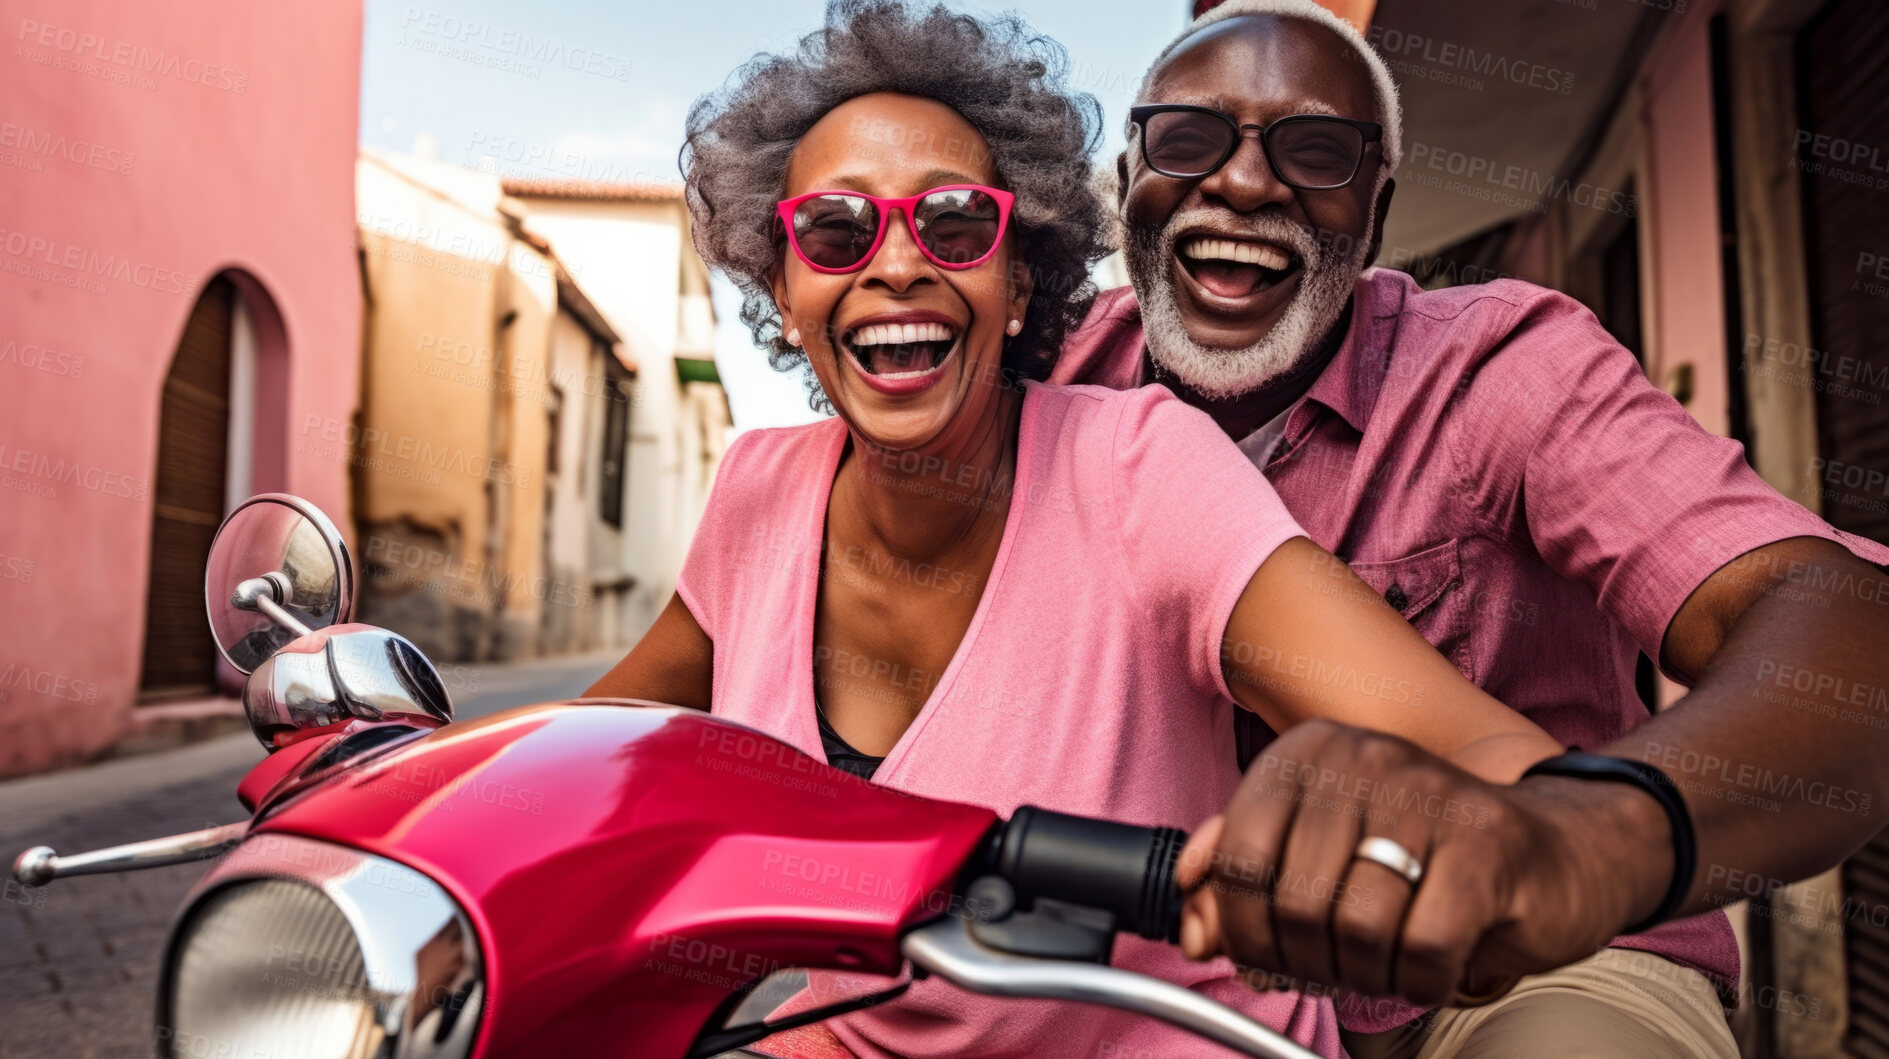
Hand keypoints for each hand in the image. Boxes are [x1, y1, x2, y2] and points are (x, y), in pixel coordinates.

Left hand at [1177, 720, 1669, 1006]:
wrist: (1562, 849)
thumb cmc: (1431, 855)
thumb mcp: (1327, 853)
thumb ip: (1247, 876)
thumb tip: (1193, 924)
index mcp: (1311, 752)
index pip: (1237, 860)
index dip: (1243, 930)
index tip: (1265, 953)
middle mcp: (1365, 758)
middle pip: (1292, 902)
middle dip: (1309, 960)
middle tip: (1338, 964)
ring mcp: (1429, 798)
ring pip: (1354, 930)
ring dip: (1369, 972)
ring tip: (1391, 958)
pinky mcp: (1487, 847)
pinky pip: (1422, 949)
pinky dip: (1423, 980)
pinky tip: (1435, 962)